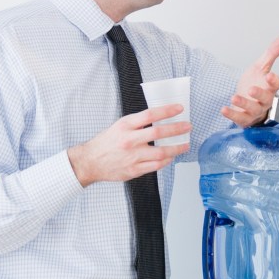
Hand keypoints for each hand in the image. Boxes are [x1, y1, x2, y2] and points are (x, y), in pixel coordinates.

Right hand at [68, 104, 190, 186]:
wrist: (91, 161)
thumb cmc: (106, 143)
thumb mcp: (119, 126)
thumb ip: (138, 124)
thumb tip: (160, 119)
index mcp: (125, 126)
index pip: (150, 114)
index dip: (167, 111)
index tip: (179, 108)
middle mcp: (129, 140)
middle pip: (158, 133)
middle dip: (177, 129)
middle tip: (188, 127)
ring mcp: (132, 156)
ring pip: (161, 152)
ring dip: (176, 148)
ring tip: (185, 145)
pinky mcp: (134, 170)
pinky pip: (156, 165)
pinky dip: (166, 160)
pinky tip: (171, 156)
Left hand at [222, 35, 278, 126]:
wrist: (245, 101)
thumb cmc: (255, 83)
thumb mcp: (261, 66)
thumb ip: (272, 53)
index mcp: (270, 87)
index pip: (276, 85)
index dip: (274, 81)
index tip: (270, 75)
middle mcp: (265, 101)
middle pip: (266, 99)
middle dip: (259, 94)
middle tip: (251, 89)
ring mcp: (255, 111)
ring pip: (253, 109)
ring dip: (244, 104)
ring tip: (234, 97)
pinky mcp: (245, 119)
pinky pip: (240, 119)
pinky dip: (232, 115)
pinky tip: (224, 109)